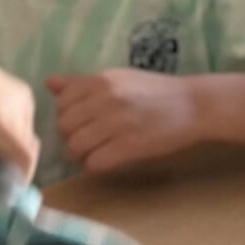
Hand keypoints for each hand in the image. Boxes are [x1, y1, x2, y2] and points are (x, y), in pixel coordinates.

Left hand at [0, 36, 38, 205]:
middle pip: (26, 151)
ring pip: (26, 137)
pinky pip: (23, 122)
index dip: (15, 183)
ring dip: (9, 153)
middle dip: (8, 171)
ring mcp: (19, 91)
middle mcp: (15, 101)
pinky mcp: (17, 86)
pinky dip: (9, 136)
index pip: (25, 159)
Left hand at [48, 68, 199, 174]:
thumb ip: (82, 83)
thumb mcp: (118, 79)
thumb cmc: (155, 92)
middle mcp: (106, 99)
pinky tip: (106, 160)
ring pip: (76, 147)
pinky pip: (95, 163)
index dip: (66, 117)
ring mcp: (118, 123)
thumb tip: (50, 83)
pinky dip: (95, 166)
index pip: (62, 103)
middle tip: (86, 141)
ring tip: (94, 152)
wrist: (194, 105)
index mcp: (101, 80)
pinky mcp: (130, 145)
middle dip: (71, 138)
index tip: (79, 123)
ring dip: (81, 155)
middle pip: (65, 127)